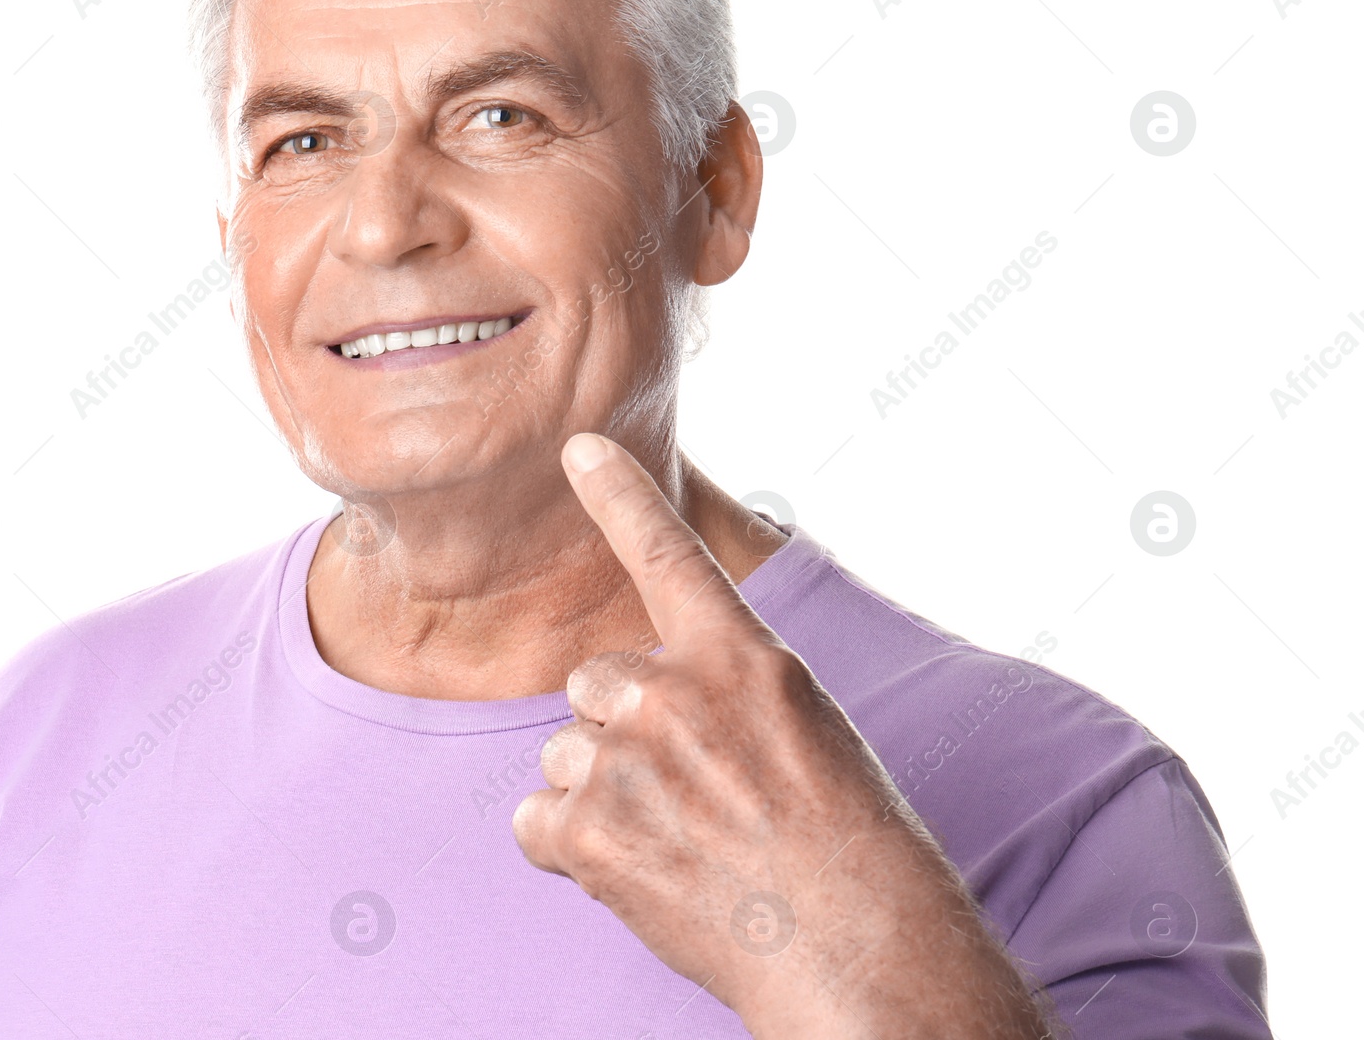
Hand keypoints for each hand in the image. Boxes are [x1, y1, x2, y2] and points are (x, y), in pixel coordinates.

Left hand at [511, 433, 1050, 1039]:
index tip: (580, 446)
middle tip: (688, 792)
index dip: (620, 494)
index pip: (667, 553)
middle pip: (592, 685)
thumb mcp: (803, 724)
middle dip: (620, 731)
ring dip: (601, 794)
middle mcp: (672, 692)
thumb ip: (724, 687)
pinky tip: (636, 874)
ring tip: (676, 840)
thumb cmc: (847, 841)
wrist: (856, 948)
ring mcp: (626, 760)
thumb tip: (643, 691)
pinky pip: (538, 823)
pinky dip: (572, 851)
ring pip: (564, 755)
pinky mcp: (590, 831)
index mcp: (738, 656)